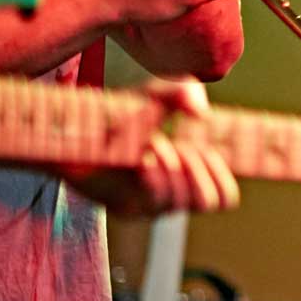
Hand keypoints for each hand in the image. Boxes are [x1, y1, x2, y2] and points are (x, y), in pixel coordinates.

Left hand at [66, 79, 240, 214]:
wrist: (75, 128)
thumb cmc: (121, 114)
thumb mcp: (157, 95)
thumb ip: (183, 93)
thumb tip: (200, 112)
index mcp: (188, 176)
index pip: (224, 196)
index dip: (225, 176)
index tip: (213, 149)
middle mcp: (172, 195)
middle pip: (208, 201)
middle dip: (202, 171)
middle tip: (188, 147)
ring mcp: (149, 205)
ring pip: (181, 200)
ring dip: (174, 168)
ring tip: (157, 145)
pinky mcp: (125, 207)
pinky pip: (155, 199)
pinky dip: (155, 174)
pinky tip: (144, 157)